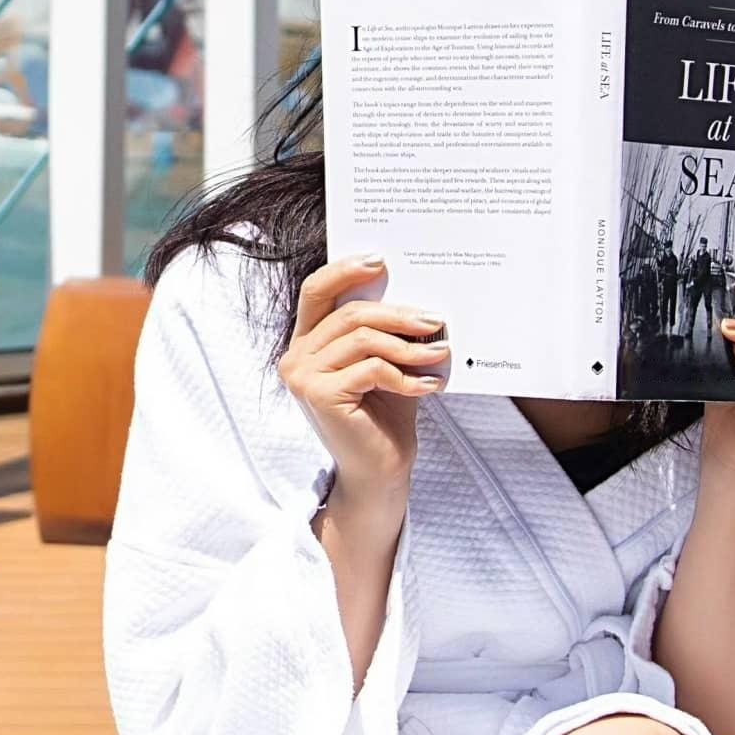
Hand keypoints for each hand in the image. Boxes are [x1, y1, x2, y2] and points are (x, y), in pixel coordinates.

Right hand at [278, 256, 448, 509]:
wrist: (380, 473)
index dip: (345, 270)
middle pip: (348, 312)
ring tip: (439, 353)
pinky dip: (405, 375)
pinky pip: (370, 368)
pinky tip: (428, 385)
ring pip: (362, 338)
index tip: (381, 261)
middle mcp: (296, 357)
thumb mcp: (385, 365)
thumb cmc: (384, 419)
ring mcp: (302, 376)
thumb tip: (413, 297)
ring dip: (408, 345)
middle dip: (398, 313)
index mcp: (306, 343)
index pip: (317, 292)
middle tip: (435, 320)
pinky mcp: (319, 395)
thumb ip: (383, 332)